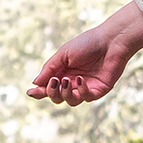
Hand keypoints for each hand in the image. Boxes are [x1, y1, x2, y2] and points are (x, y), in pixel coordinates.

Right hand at [27, 1, 142, 106]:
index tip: (31, 92)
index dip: (39, 92)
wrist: (111, 41)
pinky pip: (86, 98)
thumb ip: (49, 69)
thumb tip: (35, 83)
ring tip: (66, 80)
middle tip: (55, 81)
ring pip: (70, 101)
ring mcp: (86, 88)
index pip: (48, 87)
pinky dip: (81, 91)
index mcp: (62, 73)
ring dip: (65, 93)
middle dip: (52, 92)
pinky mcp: (99, 90)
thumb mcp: (63, 54)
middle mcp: (72, 82)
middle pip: (57, 98)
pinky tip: (81, 79)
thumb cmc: (87, 43)